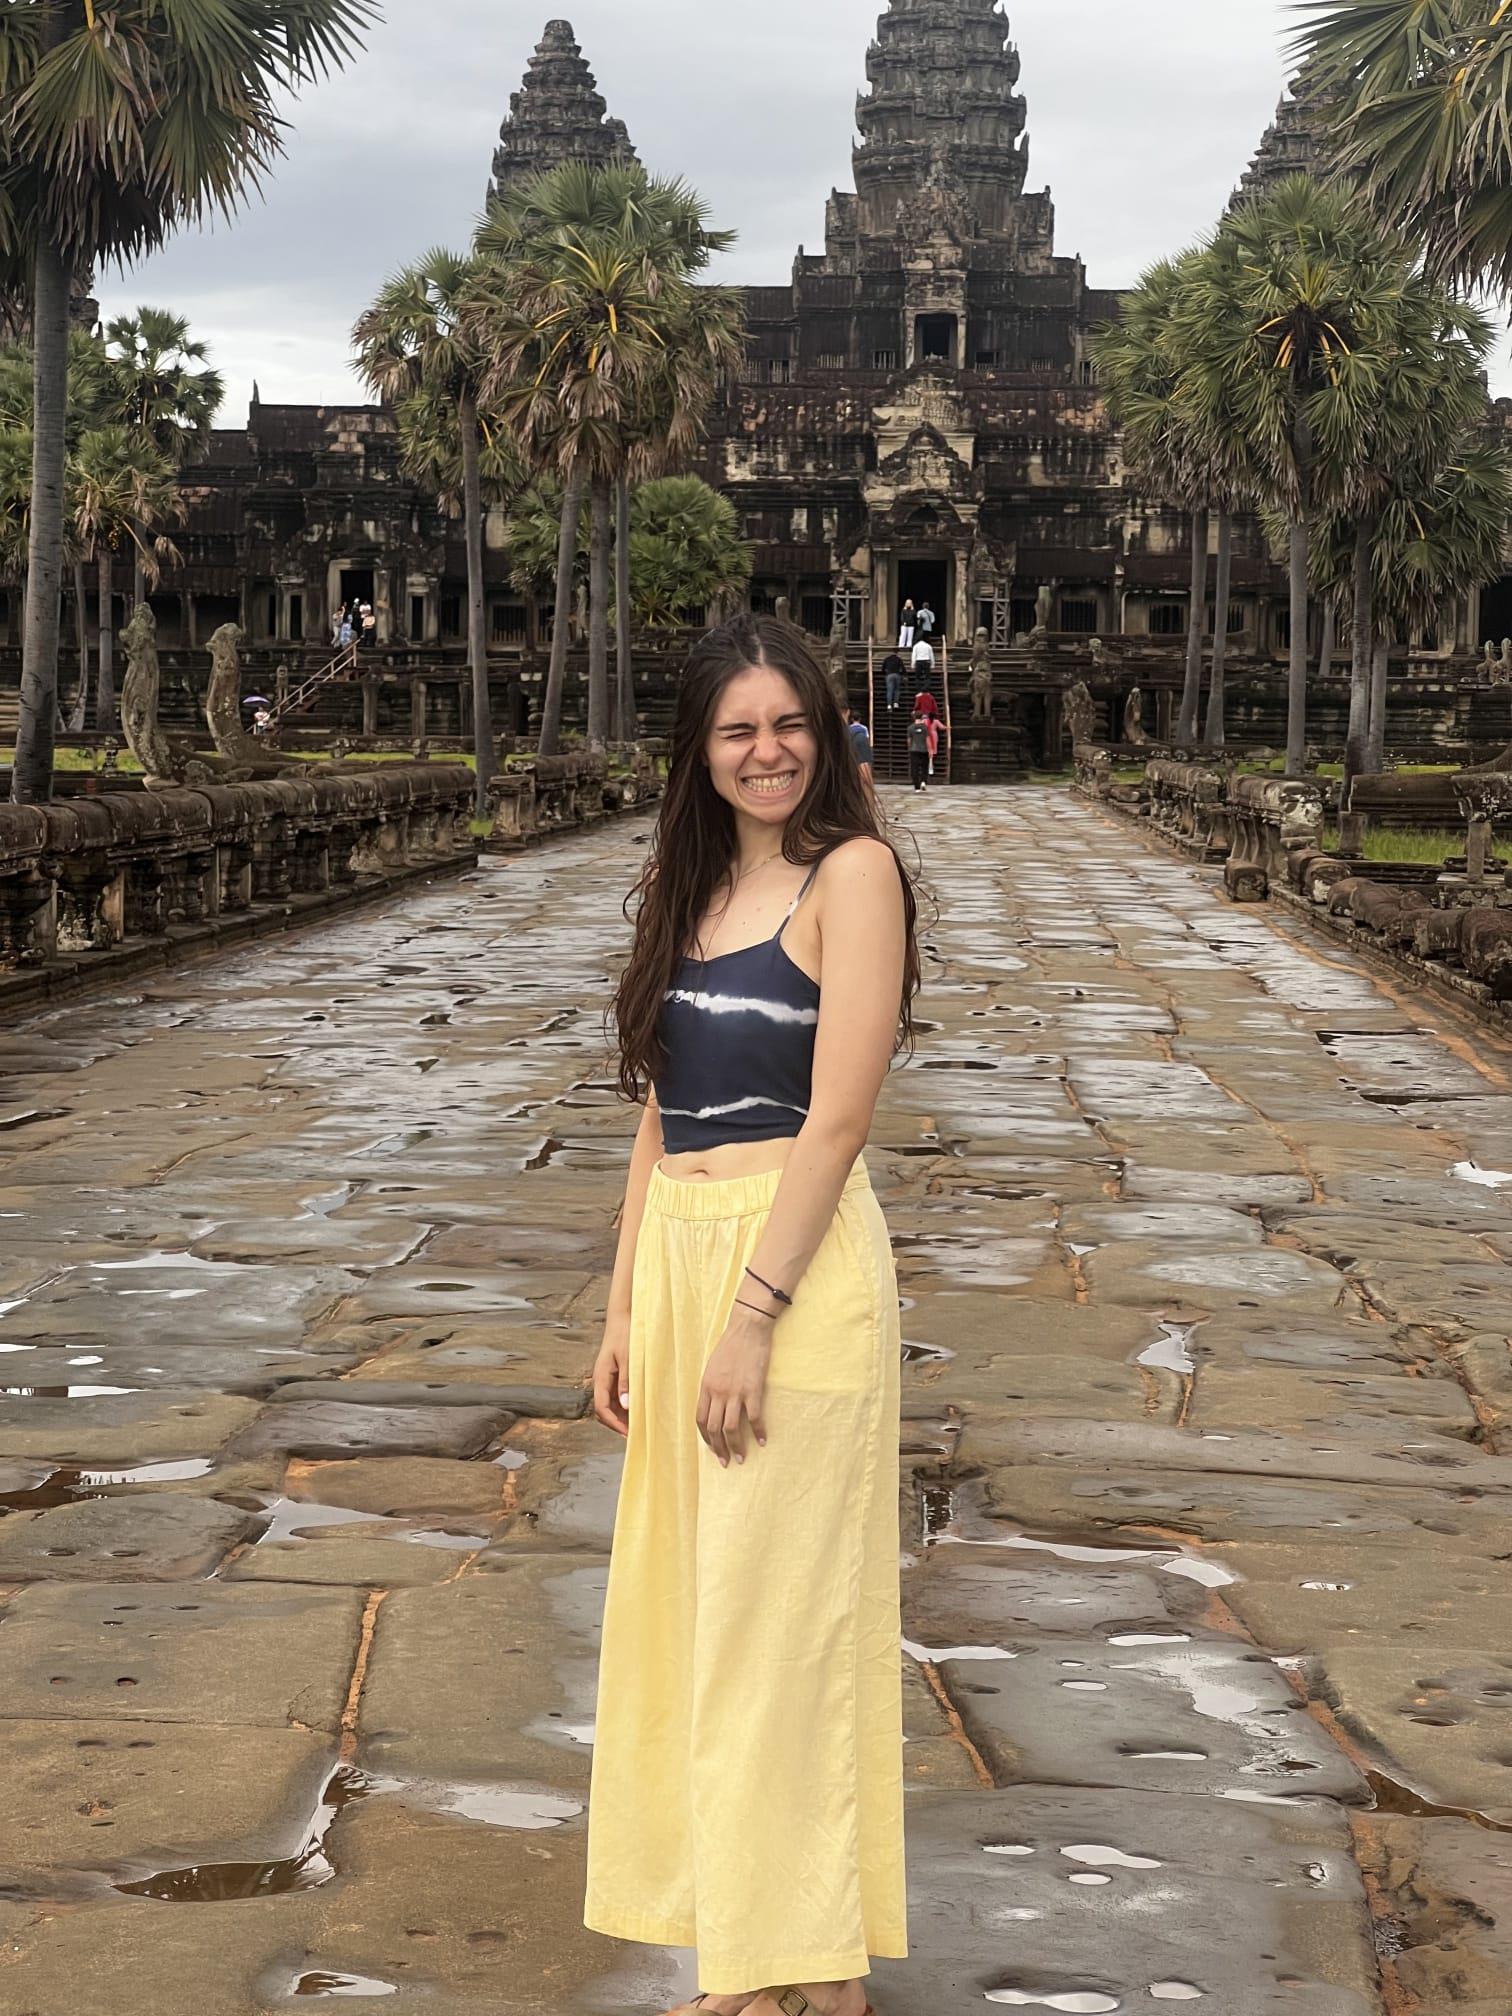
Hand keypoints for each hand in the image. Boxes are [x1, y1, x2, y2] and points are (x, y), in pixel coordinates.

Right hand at [592, 1317, 631, 1438]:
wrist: (623, 1317)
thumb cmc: (626, 1335)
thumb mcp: (628, 1358)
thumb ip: (626, 1381)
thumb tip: (626, 1406)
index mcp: (601, 1377)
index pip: (602, 1408)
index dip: (614, 1424)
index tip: (629, 1434)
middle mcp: (601, 1380)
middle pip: (605, 1410)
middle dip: (619, 1423)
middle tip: (637, 1433)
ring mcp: (608, 1378)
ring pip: (612, 1404)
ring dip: (623, 1415)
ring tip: (641, 1423)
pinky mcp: (615, 1375)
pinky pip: (618, 1395)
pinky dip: (627, 1404)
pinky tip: (640, 1407)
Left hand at [696, 1309, 772, 1466]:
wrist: (748, 1329)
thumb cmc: (731, 1346)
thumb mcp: (713, 1367)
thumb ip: (712, 1387)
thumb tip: (715, 1406)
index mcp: (706, 1387)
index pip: (700, 1419)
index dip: (706, 1437)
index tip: (713, 1449)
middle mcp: (718, 1392)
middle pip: (714, 1428)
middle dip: (719, 1449)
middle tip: (726, 1461)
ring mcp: (735, 1392)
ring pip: (731, 1428)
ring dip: (736, 1446)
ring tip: (741, 1458)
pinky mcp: (753, 1390)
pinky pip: (754, 1418)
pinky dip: (759, 1432)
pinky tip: (763, 1440)